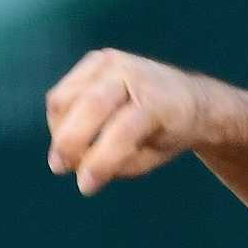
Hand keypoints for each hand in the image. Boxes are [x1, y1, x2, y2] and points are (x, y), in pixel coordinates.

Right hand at [46, 49, 209, 195]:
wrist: (188, 97)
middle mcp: (133, 74)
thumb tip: (80, 171)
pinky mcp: (95, 60)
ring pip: (68, 97)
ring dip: (59, 130)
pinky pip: (64, 90)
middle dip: (69, 142)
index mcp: (158, 101)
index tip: (85, 186)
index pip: (122, 131)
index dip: (100, 161)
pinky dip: (60, 115)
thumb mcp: (155, 156)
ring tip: (67, 153)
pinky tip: (68, 132)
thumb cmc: (170, 133)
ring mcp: (112, 62)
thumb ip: (121, 164)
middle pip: (90, 105)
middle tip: (59, 168)